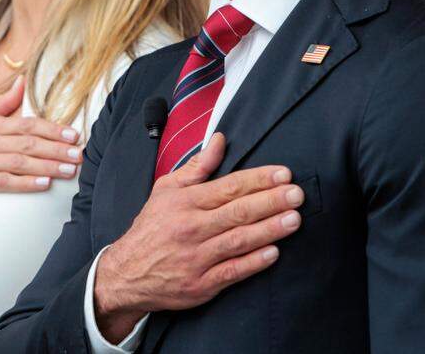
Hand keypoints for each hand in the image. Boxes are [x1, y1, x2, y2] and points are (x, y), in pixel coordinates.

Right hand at [0, 78, 82, 204]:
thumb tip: (22, 83)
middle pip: (28, 142)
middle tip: (81, 153)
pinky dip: (25, 182)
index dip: (53, 129)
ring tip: (70, 170)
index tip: (74, 134)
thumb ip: (1, 105)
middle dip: (58, 148)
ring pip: (20, 162)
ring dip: (48, 166)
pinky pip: (3, 181)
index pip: (26, 124)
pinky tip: (43, 184)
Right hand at [94, 133, 302, 341]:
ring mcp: (197, 257)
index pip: (228, 187)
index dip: (258, 179)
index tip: (284, 173)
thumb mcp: (167, 190)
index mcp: (185, 202)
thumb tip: (219, 140)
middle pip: (238, 212)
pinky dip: (254, 262)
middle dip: (271, 201)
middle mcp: (192, 228)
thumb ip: (197, 166)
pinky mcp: (201, 284)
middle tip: (297, 194)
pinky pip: (232, 271)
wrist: (127, 273)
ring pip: (239, 240)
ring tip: (294, 219)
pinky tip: (274, 253)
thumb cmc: (152, 227)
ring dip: (269, 229)